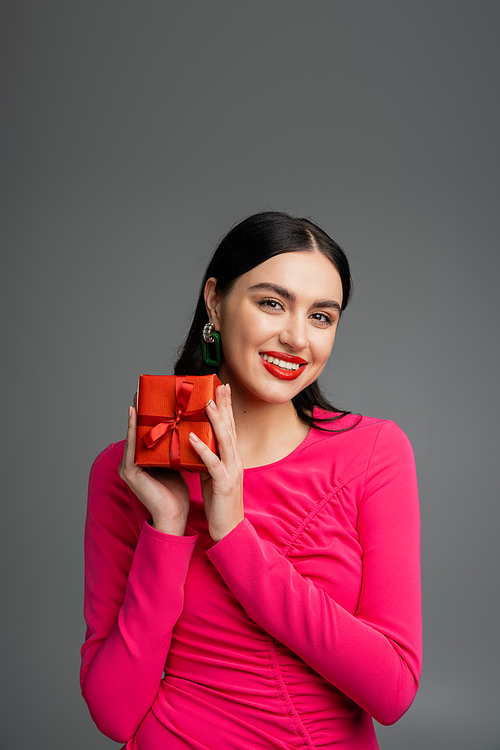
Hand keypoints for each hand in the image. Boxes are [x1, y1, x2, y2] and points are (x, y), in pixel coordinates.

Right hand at [118, 404, 189, 535]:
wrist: (174, 515)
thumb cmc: (176, 491)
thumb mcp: (176, 462)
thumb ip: (174, 446)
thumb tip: (186, 427)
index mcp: (144, 459)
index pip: (147, 432)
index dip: (149, 414)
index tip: (153, 395)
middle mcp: (133, 460)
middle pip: (138, 431)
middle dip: (141, 411)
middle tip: (142, 389)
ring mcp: (129, 465)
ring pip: (133, 435)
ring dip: (135, 416)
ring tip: (137, 397)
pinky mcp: (129, 471)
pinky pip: (132, 445)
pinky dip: (132, 429)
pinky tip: (133, 415)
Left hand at [188, 383, 243, 542]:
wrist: (229, 529)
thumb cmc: (219, 503)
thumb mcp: (213, 476)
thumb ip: (209, 459)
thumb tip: (195, 443)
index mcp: (232, 458)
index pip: (230, 428)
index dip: (227, 408)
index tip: (222, 389)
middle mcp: (235, 461)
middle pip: (230, 428)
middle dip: (225, 406)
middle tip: (221, 385)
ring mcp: (231, 472)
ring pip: (224, 441)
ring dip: (216, 421)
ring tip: (207, 403)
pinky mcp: (224, 484)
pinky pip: (212, 463)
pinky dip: (202, 449)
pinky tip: (192, 437)